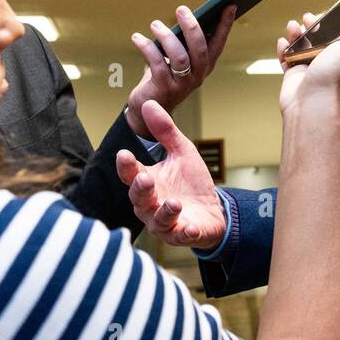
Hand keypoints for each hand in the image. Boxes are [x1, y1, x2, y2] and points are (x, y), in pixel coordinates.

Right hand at [115, 100, 226, 248]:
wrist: (214, 211)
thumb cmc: (191, 183)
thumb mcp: (182, 152)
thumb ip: (165, 131)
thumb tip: (148, 103)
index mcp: (148, 181)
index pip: (130, 174)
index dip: (126, 166)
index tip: (124, 154)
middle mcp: (150, 204)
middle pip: (138, 198)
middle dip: (140, 189)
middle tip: (145, 178)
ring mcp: (165, 222)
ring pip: (156, 220)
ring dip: (164, 211)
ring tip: (174, 202)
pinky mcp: (182, 235)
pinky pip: (180, 236)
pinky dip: (185, 233)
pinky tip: (191, 228)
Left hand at [124, 4, 236, 137]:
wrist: (148, 108)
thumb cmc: (164, 76)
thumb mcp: (178, 60)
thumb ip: (183, 43)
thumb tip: (184, 16)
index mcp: (205, 66)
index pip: (218, 43)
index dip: (225, 25)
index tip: (230, 5)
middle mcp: (197, 76)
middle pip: (200, 49)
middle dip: (192, 27)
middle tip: (181, 9)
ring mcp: (182, 84)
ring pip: (180, 56)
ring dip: (166, 36)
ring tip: (155, 24)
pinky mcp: (164, 88)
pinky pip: (157, 63)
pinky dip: (147, 47)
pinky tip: (137, 38)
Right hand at [276, 5, 339, 114]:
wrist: (313, 103)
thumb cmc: (337, 76)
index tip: (334, 10)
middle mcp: (334, 60)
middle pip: (323, 35)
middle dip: (314, 23)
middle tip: (309, 19)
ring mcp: (314, 67)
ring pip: (304, 43)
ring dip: (296, 32)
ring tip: (293, 28)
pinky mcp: (297, 75)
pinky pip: (288, 57)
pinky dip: (284, 48)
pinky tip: (284, 43)